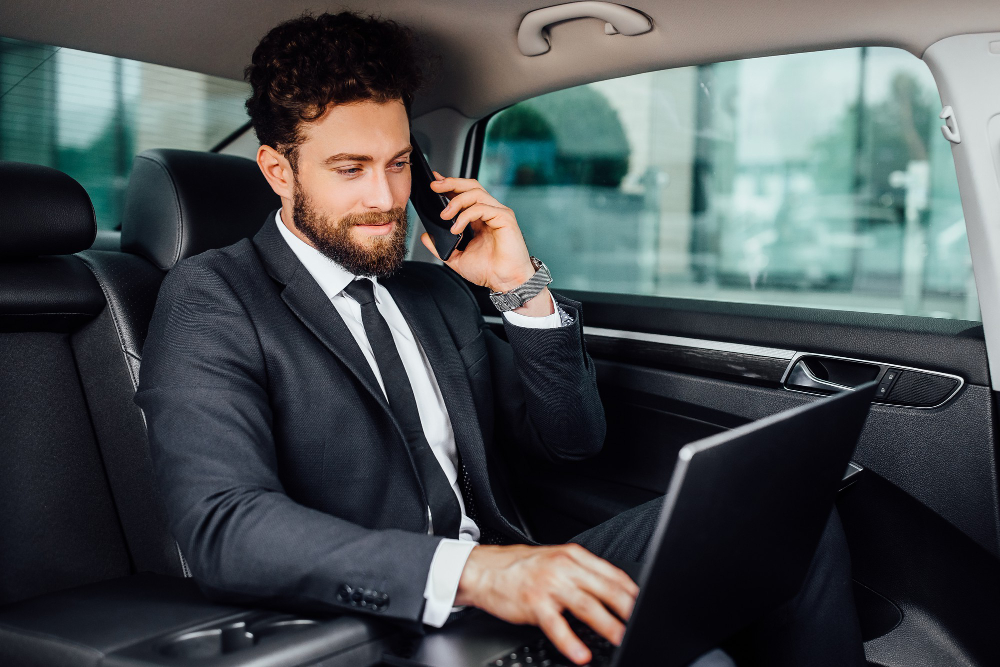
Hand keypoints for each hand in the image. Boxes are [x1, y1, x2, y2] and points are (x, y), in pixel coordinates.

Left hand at [420, 173, 535, 293]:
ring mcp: (498, 213)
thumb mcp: (456, 258)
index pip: (464, 194)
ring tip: (444, 215)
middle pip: (471, 186)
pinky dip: (465, 216)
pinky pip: (482, 208)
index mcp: (480, 218)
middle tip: (434, 187)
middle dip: (451, 183)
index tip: (434, 183)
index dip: (449, 185)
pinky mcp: (505, 218)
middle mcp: (490, 212)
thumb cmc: (488, 271)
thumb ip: (440, 247)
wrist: (504, 282)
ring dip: (456, 201)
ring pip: (475, 193)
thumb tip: (426, 237)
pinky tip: (456, 228)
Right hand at [455, 543, 638, 664]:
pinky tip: (581, 653)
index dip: (631, 591)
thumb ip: (582, 572)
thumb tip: (612, 591)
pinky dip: (570, 641)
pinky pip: (556, 625)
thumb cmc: (520, 568)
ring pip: (586, 605)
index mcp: (572, 556)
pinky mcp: (533, 603)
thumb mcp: (555, 560)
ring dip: (607, 624)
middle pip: (604, 589)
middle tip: (641, 623)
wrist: (484, 570)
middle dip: (627, 609)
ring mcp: (549, 585)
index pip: (611, 573)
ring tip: (621, 638)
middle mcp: (563, 567)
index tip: (644, 605)